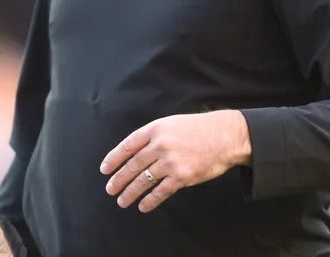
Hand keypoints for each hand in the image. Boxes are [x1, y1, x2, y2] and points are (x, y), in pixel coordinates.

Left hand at [100, 110, 250, 212]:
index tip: (105, 169)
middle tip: (110, 189)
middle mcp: (160, 145)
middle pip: (133, 165)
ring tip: (122, 200)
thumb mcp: (171, 123)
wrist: (224, 136)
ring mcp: (171, 162)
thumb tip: (135, 152)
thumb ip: (153, 136)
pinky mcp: (182, 177)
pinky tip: (143, 206)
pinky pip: (161, 191)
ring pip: (144, 180)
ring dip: (131, 192)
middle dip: (119, 179)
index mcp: (155, 129)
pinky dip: (150, 200)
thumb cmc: (198, 129)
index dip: (114, 158)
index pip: (128, 145)